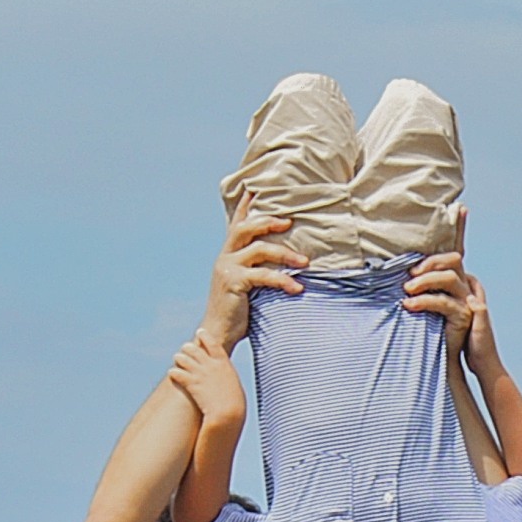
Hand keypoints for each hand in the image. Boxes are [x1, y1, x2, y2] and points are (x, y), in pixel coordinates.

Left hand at [168, 330, 246, 430]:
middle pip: (194, 349)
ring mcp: (200, 374)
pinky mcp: (191, 384)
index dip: (205, 336)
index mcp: (224, 363)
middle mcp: (211, 365)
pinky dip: (173, 372)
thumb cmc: (235, 405)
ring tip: (177, 361)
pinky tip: (172, 374)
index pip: (212, 343)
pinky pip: (176, 373)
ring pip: (183, 358)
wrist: (228, 414)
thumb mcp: (234, 386)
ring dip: (179, 359)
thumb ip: (226, 378)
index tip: (199, 332)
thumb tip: (225, 379)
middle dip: (188, 348)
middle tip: (184, 349)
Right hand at [203, 195, 304, 349]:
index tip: (253, 188)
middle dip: (268, 221)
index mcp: (227, 255)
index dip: (244, 206)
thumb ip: (257, 270)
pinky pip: (263, 275)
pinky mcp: (233, 282)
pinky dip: (283, 280)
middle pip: (245, 228)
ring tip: (305, 261)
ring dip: (285, 253)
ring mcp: (226, 268)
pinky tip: (297, 288)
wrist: (217, 334)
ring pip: (258, 249)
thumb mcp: (246, 286)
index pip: (236, 224)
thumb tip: (285, 263)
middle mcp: (224, 257)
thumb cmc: (236, 313)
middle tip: (289, 222)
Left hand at [402, 244, 474, 360]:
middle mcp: (464, 288)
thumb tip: (397, 274)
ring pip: (450, 279)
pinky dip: (424, 301)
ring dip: (425, 280)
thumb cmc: (430, 328)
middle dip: (429, 265)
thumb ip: (420, 288)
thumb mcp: (425, 303)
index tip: (411, 268)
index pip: (451, 259)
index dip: (432, 259)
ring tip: (406, 290)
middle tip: (409, 276)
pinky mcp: (463, 316)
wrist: (444, 357)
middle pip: (453, 263)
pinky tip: (409, 305)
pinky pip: (443, 302)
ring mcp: (466, 302)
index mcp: (457, 282)